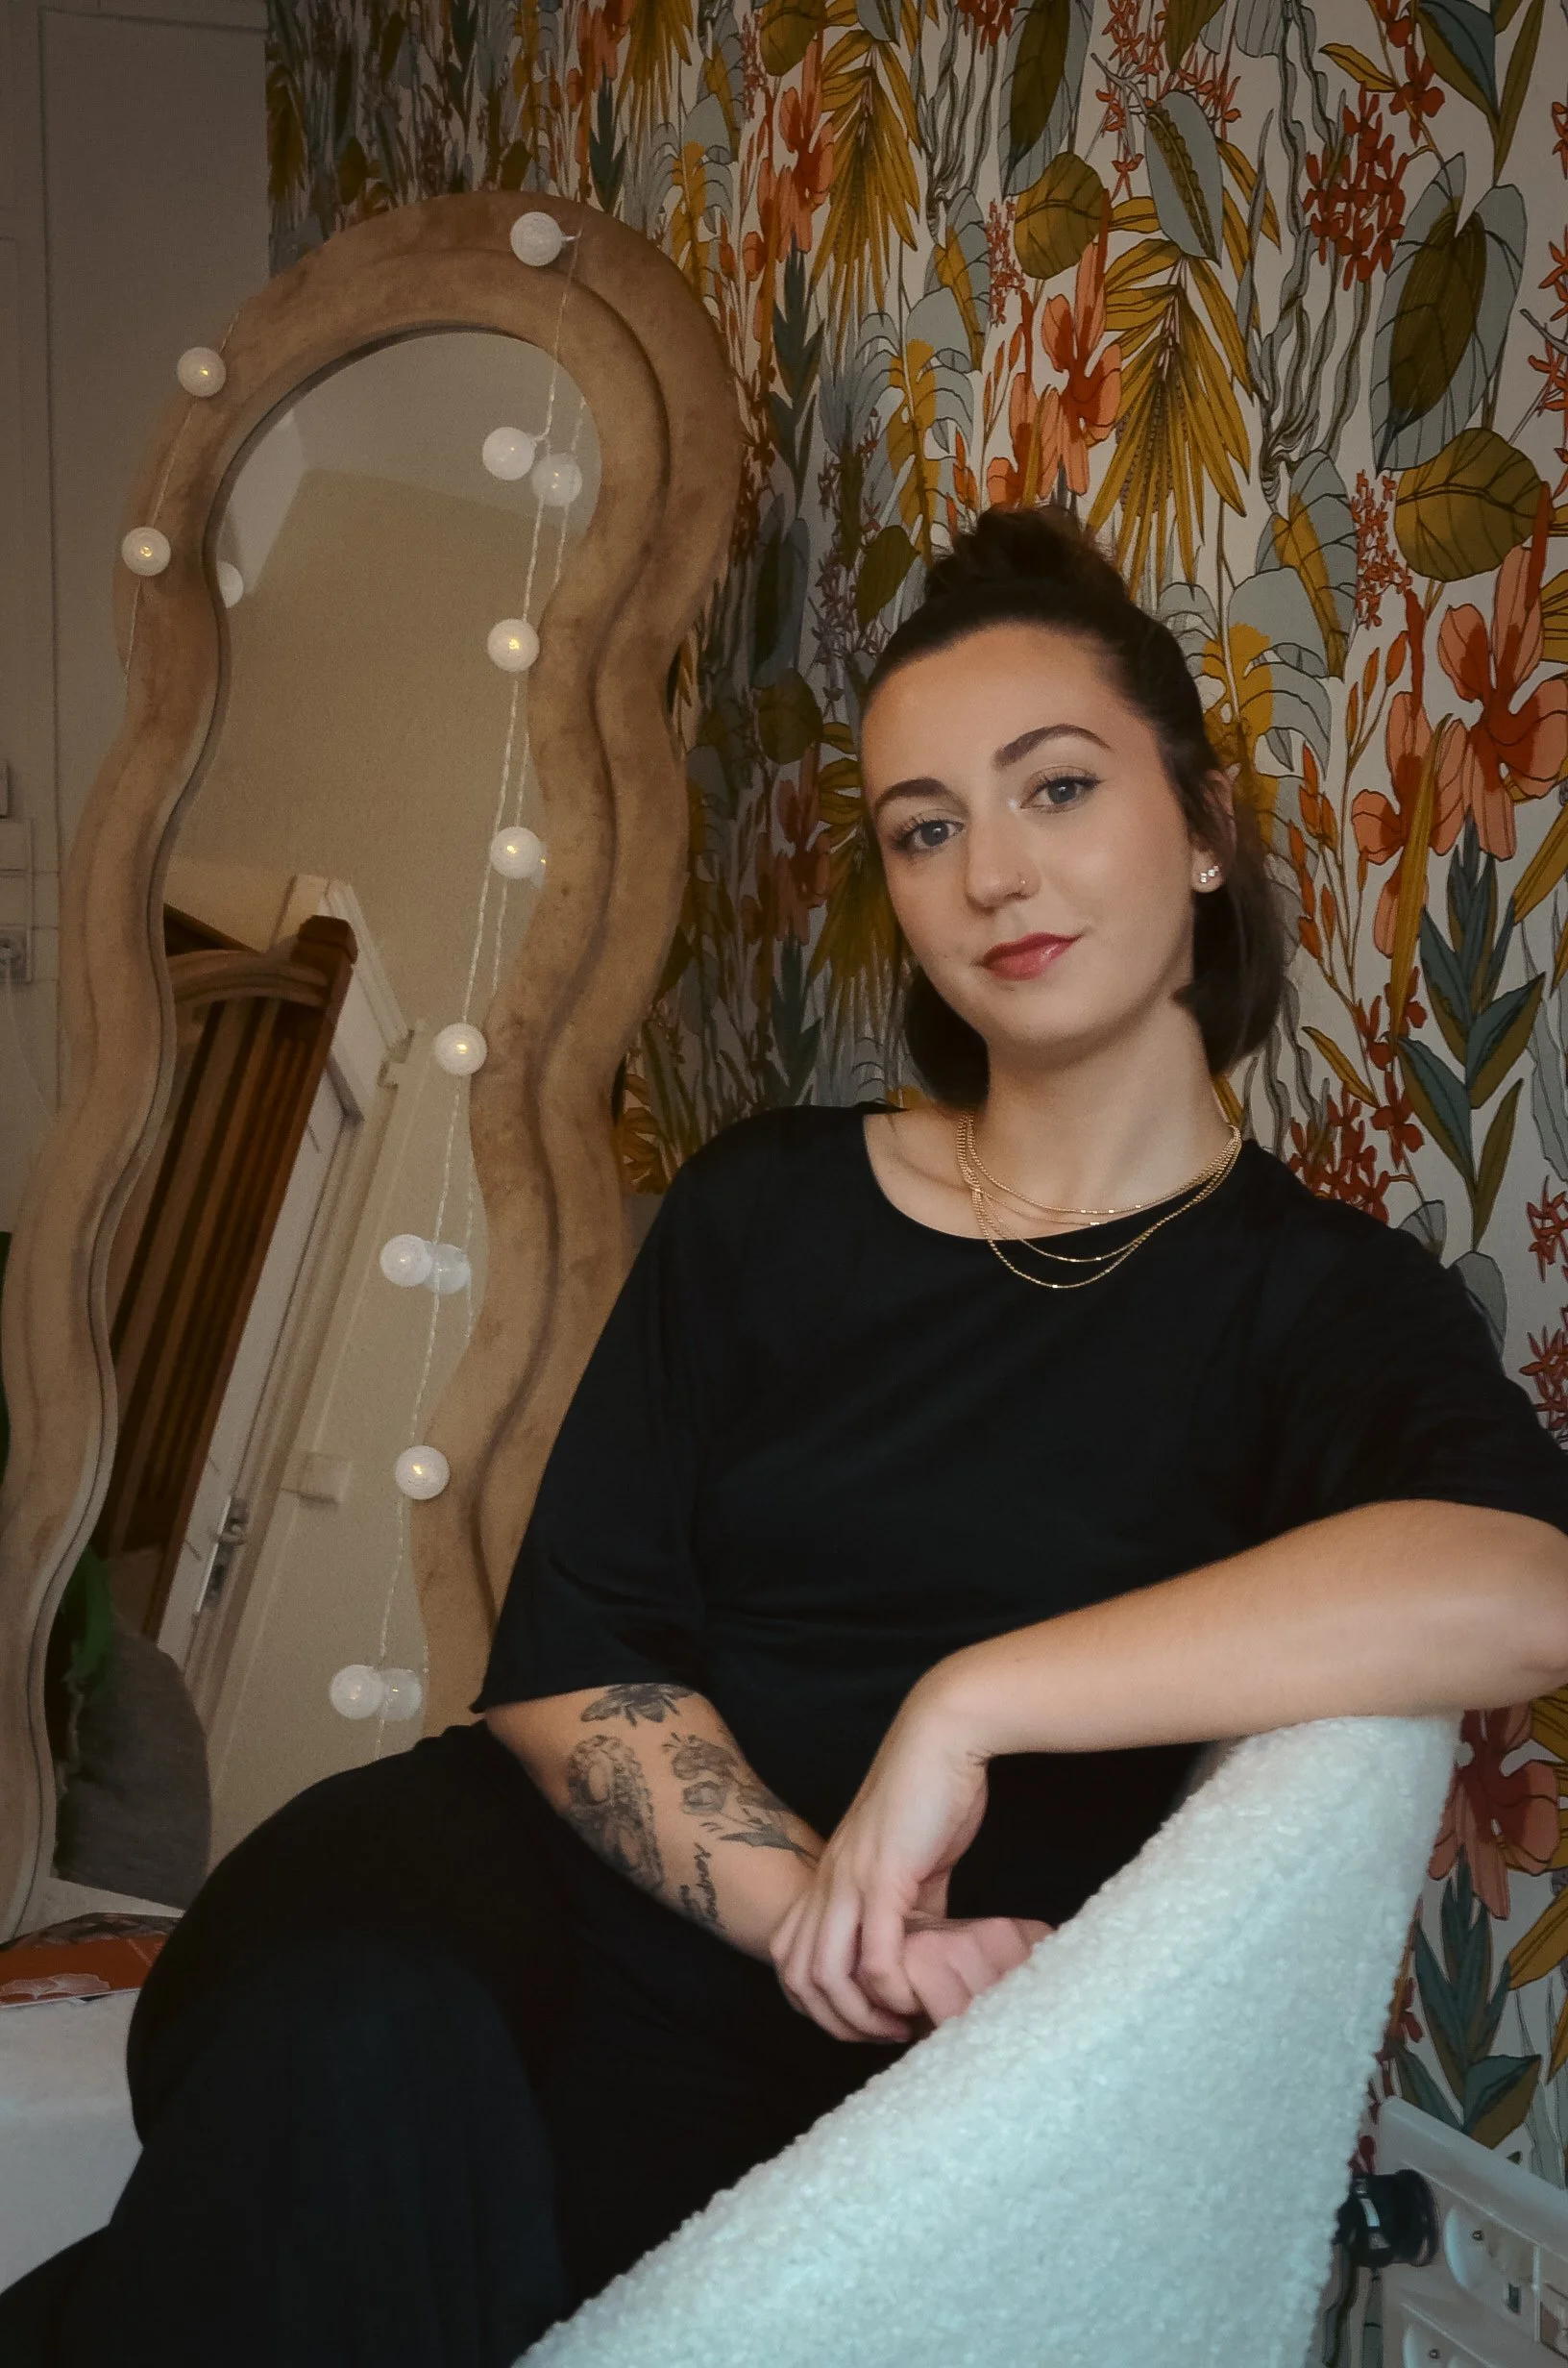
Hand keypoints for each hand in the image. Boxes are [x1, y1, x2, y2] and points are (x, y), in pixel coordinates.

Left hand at [769, 1675, 1029, 2033]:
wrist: (942, 1738)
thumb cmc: (932, 1791)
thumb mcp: (913, 1859)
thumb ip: (909, 1902)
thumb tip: (922, 1942)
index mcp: (832, 1875)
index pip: (792, 1956)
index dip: (819, 2001)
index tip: (867, 2017)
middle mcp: (830, 1880)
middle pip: (796, 1974)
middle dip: (832, 2021)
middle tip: (879, 2035)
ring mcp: (851, 1878)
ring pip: (823, 1972)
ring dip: (857, 2015)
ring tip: (896, 2027)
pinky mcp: (884, 1875)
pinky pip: (872, 1952)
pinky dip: (886, 1988)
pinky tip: (910, 1997)